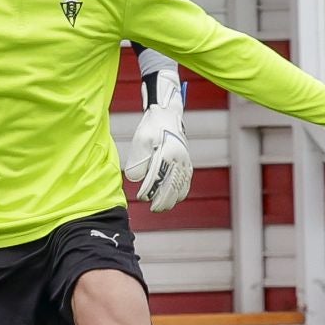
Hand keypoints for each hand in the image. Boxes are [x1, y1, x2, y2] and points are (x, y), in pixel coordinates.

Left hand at [123, 69, 192, 211]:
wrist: (167, 116)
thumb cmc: (151, 128)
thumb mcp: (140, 140)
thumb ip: (138, 160)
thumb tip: (137, 179)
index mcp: (167, 152)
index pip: (158, 177)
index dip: (150, 190)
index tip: (141, 197)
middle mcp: (179, 159)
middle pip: (172, 186)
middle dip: (162, 200)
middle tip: (152, 208)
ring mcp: (186, 162)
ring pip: (181, 187)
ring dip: (171, 200)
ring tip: (160, 207)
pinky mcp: (188, 164)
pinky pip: (187, 183)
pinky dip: (181, 194)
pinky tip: (173, 199)